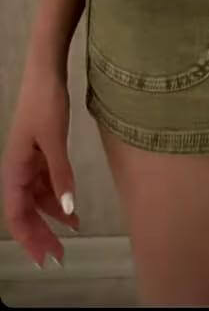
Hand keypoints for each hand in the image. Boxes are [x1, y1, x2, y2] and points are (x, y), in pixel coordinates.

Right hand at [2, 66, 79, 269]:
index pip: (16, 215)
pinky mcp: (40, 151)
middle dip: (40, 234)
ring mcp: (28, 160)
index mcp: (13, 169)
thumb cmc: (46, 103)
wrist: (46, 71)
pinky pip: (45, 183)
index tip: (45, 259)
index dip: (29, 239)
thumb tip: (68, 210)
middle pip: (25, 211)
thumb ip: (61, 175)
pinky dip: (57, 196)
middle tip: (60, 256)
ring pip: (36, 198)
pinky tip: (72, 207)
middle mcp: (17, 169)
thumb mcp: (55, 140)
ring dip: (51, 216)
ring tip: (72, 232)